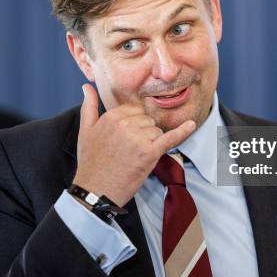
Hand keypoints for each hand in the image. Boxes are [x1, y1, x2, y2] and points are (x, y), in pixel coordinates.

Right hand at [72, 83, 195, 206]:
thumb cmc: (91, 162)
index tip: (126, 138)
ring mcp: (139, 138)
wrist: (95, 190)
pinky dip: (183, 132)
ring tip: (134, 157)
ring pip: (157, 131)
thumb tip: (87, 86)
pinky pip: (170, 138)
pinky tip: (191, 125)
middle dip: (143, 133)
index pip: (135, 110)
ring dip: (151, 143)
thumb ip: (89, 105)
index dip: (134, 124)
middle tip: (128, 151)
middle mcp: (126, 123)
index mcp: (112, 116)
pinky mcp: (150, 153)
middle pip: (147, 120)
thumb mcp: (85, 130)